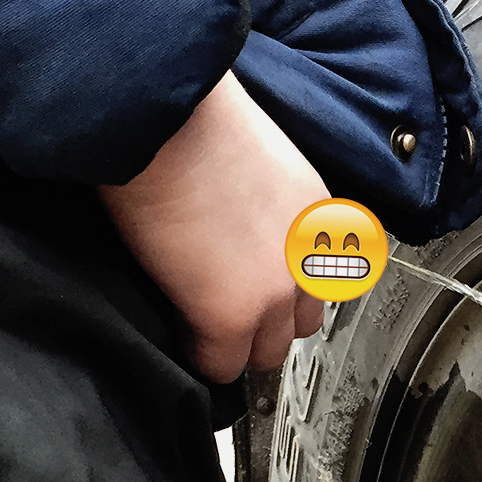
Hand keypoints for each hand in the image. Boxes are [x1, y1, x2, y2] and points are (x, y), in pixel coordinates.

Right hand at [99, 72, 329, 382]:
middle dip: (263, 323)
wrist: (164, 115)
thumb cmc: (190, 116)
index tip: (250, 286)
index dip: (277, 289)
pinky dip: (196, 355)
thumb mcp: (255, 157)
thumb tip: (236, 223)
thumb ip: (262, 202)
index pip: (317, 281)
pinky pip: (218, 367)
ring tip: (197, 323)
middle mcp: (306, 259)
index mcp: (316, 217)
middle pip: (299, 326)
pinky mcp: (228, 316)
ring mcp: (272, 293)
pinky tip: (176, 330)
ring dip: (234, 344)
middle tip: (221, 309)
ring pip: (266, 353)